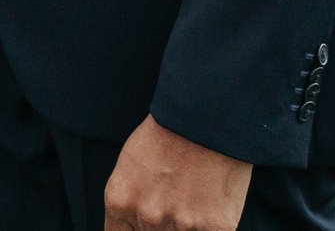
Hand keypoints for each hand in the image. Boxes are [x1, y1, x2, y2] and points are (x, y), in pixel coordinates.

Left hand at [103, 117, 252, 230]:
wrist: (207, 115)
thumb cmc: (168, 133)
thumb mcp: (131, 165)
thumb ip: (130, 200)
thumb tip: (136, 226)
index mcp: (119, 200)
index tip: (142, 226)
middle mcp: (146, 216)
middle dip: (161, 227)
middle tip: (173, 202)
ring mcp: (181, 225)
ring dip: (187, 226)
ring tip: (193, 199)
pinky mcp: (215, 227)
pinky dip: (211, 226)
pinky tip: (212, 205)